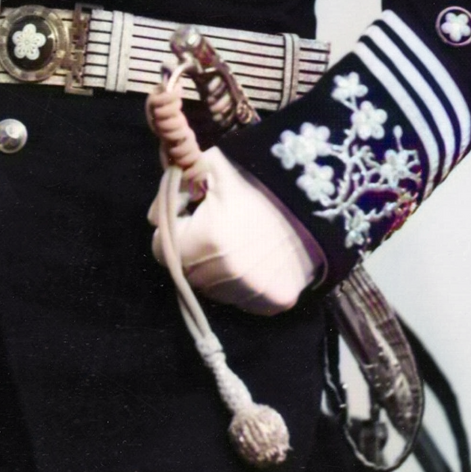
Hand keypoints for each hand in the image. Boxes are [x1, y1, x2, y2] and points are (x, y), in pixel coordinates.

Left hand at [148, 148, 324, 314]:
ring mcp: (251, 294)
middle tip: (215, 228)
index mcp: (205, 241)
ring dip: (216, 270)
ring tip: (238, 242)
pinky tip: (256, 259)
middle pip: (187, 272)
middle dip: (192, 251)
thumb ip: (174, 191)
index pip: (162, 250)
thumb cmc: (258, 180)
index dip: (175, 231)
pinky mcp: (273, 303)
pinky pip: (242, 300)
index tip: (192, 217)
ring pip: (213, 290)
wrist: (317, 198)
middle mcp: (225, 276)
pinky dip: (242, 284)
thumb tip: (154, 218)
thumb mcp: (211, 168)